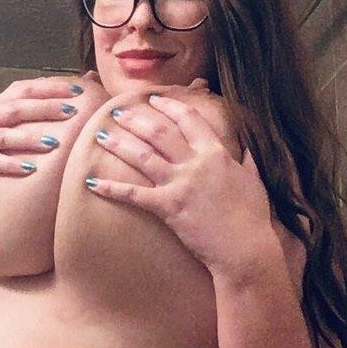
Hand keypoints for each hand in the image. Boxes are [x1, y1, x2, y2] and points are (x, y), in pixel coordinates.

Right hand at [0, 70, 99, 199]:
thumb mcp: (2, 122)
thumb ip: (27, 110)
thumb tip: (64, 100)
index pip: (26, 88)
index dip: (51, 87)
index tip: (78, 89)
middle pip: (18, 108)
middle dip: (45, 108)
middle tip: (71, 110)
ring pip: (5, 135)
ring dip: (29, 138)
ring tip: (53, 142)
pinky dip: (10, 165)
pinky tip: (29, 169)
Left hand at [85, 80, 276, 275]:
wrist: (245, 249)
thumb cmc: (252, 218)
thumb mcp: (254, 181)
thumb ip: (248, 160)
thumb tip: (248, 146)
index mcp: (216, 153)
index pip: (189, 119)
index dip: (169, 106)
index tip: (153, 98)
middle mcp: (195, 163)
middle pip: (159, 132)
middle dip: (136, 119)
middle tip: (116, 111)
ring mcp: (179, 184)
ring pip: (142, 156)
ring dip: (119, 144)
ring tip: (101, 135)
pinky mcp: (168, 207)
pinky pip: (134, 194)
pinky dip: (111, 188)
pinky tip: (91, 182)